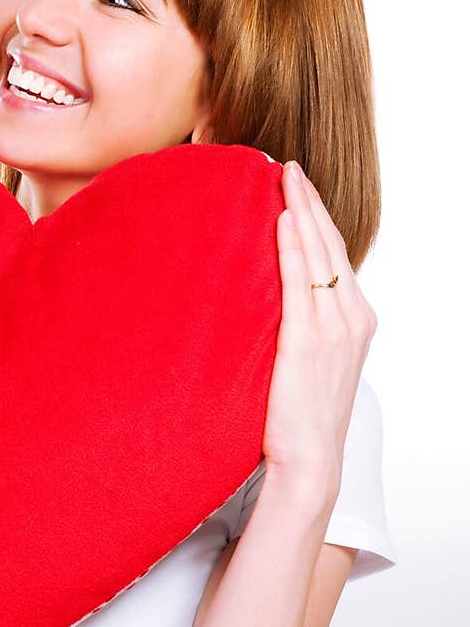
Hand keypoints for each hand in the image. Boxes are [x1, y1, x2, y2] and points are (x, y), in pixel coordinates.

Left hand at [261, 161, 377, 493]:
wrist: (308, 460)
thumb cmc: (298, 417)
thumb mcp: (309, 363)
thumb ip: (301, 327)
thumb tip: (269, 300)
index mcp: (356, 321)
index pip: (335, 257)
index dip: (318, 219)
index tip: (298, 187)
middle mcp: (352, 319)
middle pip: (330, 246)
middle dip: (310, 202)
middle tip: (289, 167)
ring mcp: (333, 329)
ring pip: (317, 256)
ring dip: (301, 212)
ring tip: (283, 177)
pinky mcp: (308, 341)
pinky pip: (299, 283)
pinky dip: (292, 248)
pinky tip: (282, 220)